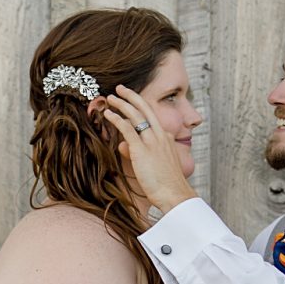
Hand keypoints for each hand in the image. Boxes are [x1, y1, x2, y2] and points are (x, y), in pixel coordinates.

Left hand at [100, 86, 198, 212]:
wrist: (175, 195)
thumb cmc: (167, 185)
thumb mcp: (155, 165)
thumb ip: (138, 153)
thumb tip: (122, 146)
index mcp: (167, 139)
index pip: (153, 117)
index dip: (140, 106)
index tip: (130, 100)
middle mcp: (161, 136)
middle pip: (146, 109)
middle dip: (132, 96)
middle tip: (120, 88)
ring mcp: (152, 142)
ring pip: (136, 115)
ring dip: (121, 104)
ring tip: (110, 97)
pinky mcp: (142, 150)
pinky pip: (128, 129)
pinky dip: (117, 119)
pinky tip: (108, 114)